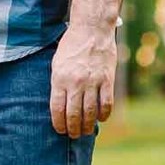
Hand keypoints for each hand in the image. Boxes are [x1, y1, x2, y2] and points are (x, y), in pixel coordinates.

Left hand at [50, 19, 116, 136]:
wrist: (92, 29)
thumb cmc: (71, 46)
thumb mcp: (57, 63)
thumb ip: (58, 84)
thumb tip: (59, 106)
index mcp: (60, 78)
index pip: (57, 108)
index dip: (58, 123)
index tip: (60, 130)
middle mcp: (76, 82)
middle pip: (74, 114)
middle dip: (73, 129)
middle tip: (73, 135)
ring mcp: (93, 81)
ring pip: (90, 112)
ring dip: (87, 126)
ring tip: (85, 131)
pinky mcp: (107, 79)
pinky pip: (107, 104)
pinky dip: (104, 115)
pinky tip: (100, 118)